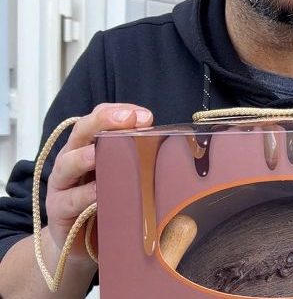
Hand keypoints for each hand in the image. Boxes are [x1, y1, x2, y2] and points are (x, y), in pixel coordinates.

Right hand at [45, 103, 152, 264]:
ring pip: (68, 163)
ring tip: (100, 153)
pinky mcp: (58, 210)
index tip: (145, 116)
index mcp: (88, 145)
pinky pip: (70, 200)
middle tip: (128, 120)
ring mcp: (62, 184)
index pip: (99, 118)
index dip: (119, 112)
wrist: (82, 245)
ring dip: (86, 157)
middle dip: (104, 121)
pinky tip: (99, 194)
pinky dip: (85, 196)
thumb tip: (168, 147)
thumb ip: (135, 160)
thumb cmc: (107, 203)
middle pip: (82, 131)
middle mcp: (72, 158)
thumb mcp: (122, 177)